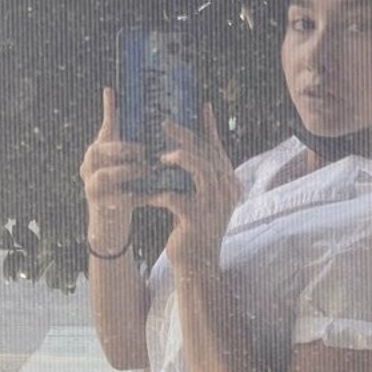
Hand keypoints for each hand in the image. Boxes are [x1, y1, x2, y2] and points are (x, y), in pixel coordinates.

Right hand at [79, 86, 146, 251]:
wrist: (110, 222)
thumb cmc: (120, 183)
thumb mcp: (121, 158)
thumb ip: (124, 134)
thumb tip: (121, 96)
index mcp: (96, 152)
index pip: (104, 131)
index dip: (109, 113)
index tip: (115, 95)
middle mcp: (88, 167)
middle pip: (99, 151)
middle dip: (122, 149)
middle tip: (144, 151)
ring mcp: (91, 187)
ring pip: (105, 175)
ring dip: (127, 171)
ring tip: (146, 172)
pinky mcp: (100, 206)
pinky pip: (116, 199)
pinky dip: (134, 197)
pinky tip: (150, 195)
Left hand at [131, 103, 241, 274]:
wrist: (196, 265)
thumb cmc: (192, 229)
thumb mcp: (198, 199)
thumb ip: (196, 177)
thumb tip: (179, 149)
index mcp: (228, 184)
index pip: (218, 149)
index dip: (210, 128)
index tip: (202, 106)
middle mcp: (226, 192)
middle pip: (208, 153)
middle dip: (186, 135)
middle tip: (165, 122)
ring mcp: (214, 205)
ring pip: (200, 169)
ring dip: (178, 157)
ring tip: (159, 155)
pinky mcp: (197, 219)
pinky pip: (176, 197)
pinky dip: (158, 192)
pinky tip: (144, 193)